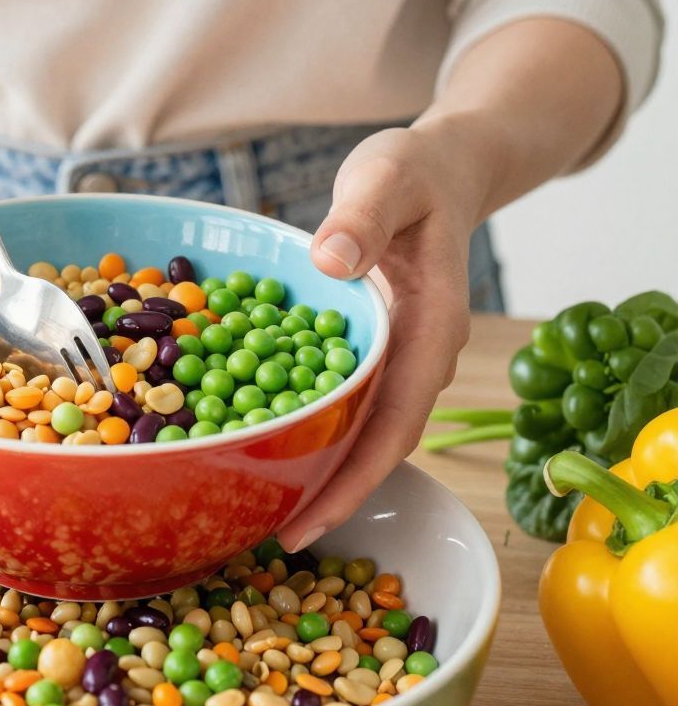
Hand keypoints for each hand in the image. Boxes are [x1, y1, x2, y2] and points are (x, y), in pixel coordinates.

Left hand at [278, 124, 481, 551]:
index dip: (354, 480)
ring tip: (260, 509)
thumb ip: (363, 216)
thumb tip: (335, 263)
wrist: (445, 167)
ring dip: (318, 469)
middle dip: (329, 495)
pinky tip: (262, 440)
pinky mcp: (373, 349)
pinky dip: (309, 426)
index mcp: (430, 330)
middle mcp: (418, 358)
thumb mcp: (389, 178)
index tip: (311, 521)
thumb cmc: (416, 171)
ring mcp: (397, 358)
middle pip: (376, 446)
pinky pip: (342, 400)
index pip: (395, 425)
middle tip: (269, 537)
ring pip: (360, 431)